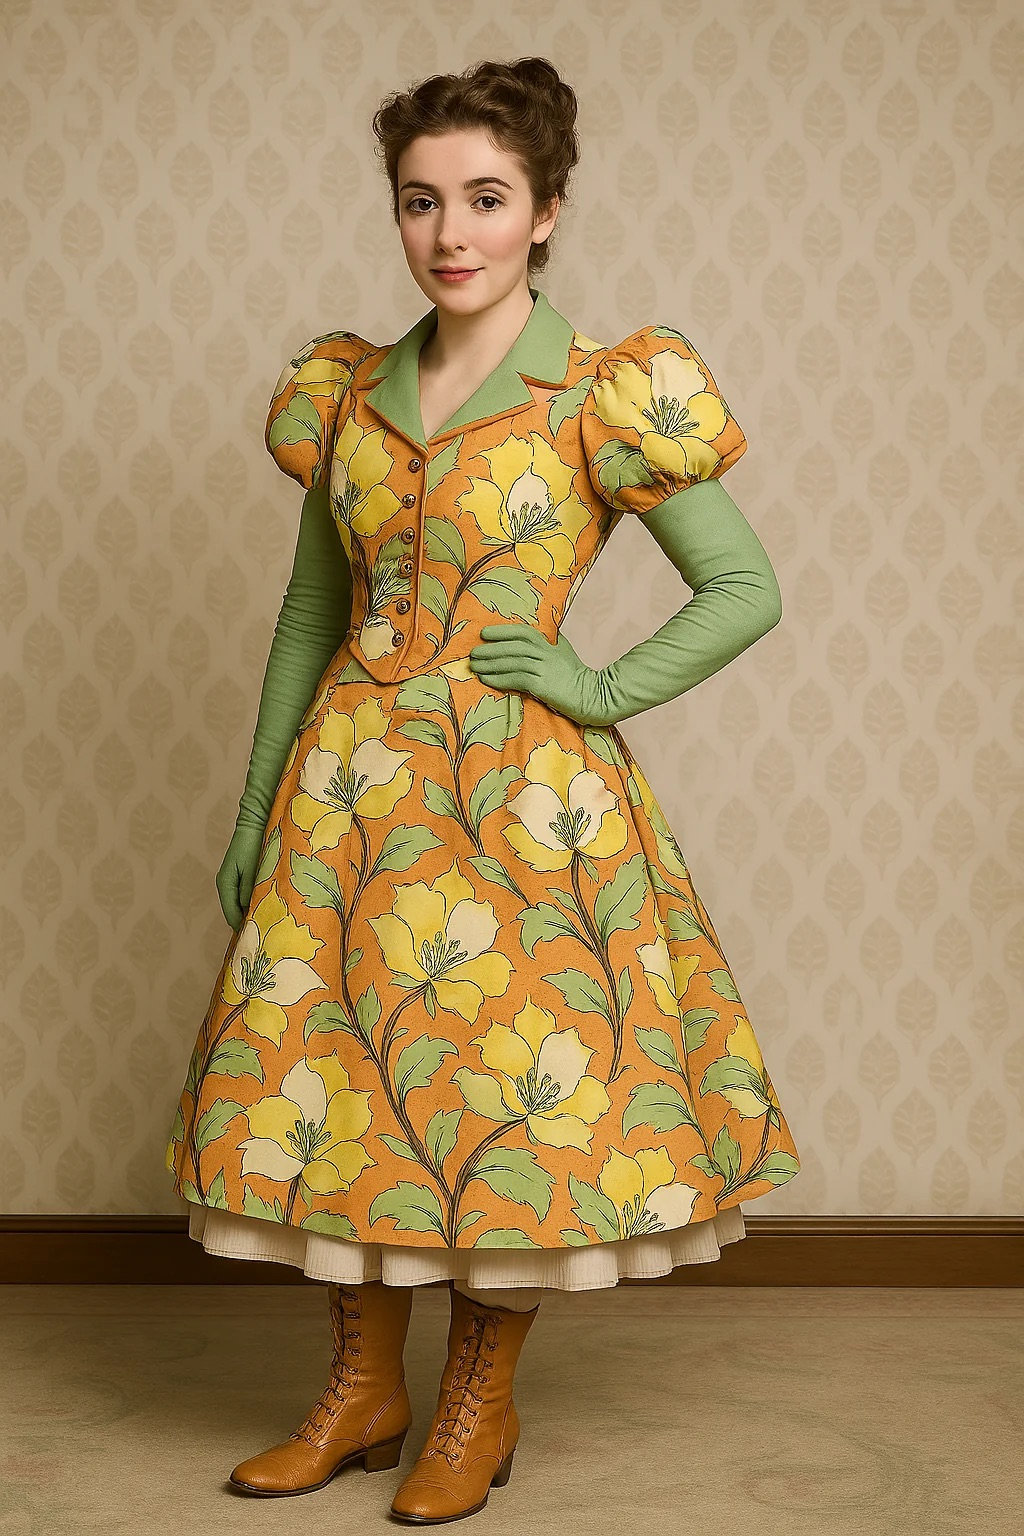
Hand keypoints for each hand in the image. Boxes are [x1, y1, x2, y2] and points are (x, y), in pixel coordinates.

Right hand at [216, 823, 267, 930]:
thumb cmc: (255, 844)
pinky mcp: (242, 875)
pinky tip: (267, 907)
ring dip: (251, 912)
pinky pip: (246, 895)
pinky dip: (254, 902)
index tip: (254, 941)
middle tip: (263, 937)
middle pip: (235, 911)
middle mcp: (226, 883)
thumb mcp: (254, 870)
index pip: (231, 914)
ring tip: (267, 925)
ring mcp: (233, 879)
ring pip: (241, 904)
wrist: (256, 822)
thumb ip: (250, 891)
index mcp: (225, 883)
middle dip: (247, 923)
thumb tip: (248, 911)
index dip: (242, 928)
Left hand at [468, 623, 609, 726]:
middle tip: (473, 653)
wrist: (594, 696)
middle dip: (490, 649)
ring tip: (474, 667)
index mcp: (550, 643)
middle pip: (513, 646)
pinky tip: (486, 680)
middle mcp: (546, 653)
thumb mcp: (564, 652)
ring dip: (490, 664)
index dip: (502, 631)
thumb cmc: (577, 676)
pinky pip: (515, 679)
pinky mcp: (542, 685)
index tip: (484, 634)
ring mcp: (544, 668)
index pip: (522, 631)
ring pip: (511, 662)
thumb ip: (551, 642)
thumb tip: (537, 635)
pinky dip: (498, 679)